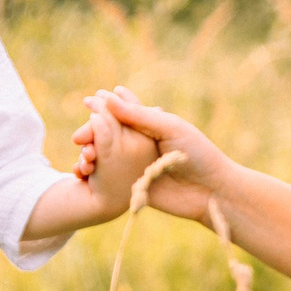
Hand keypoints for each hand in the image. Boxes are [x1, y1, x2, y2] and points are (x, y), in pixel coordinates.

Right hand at [73, 87, 228, 224]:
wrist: (211, 193)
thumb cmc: (197, 154)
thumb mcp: (168, 128)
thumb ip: (138, 115)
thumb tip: (108, 97)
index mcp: (152, 125)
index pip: (123, 111)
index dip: (105, 106)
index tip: (89, 101)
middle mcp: (142, 143)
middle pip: (109, 133)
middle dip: (92, 133)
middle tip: (78, 137)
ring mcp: (136, 165)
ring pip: (106, 155)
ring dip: (91, 153)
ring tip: (83, 156)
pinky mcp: (134, 187)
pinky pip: (109, 178)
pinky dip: (94, 174)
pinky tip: (82, 172)